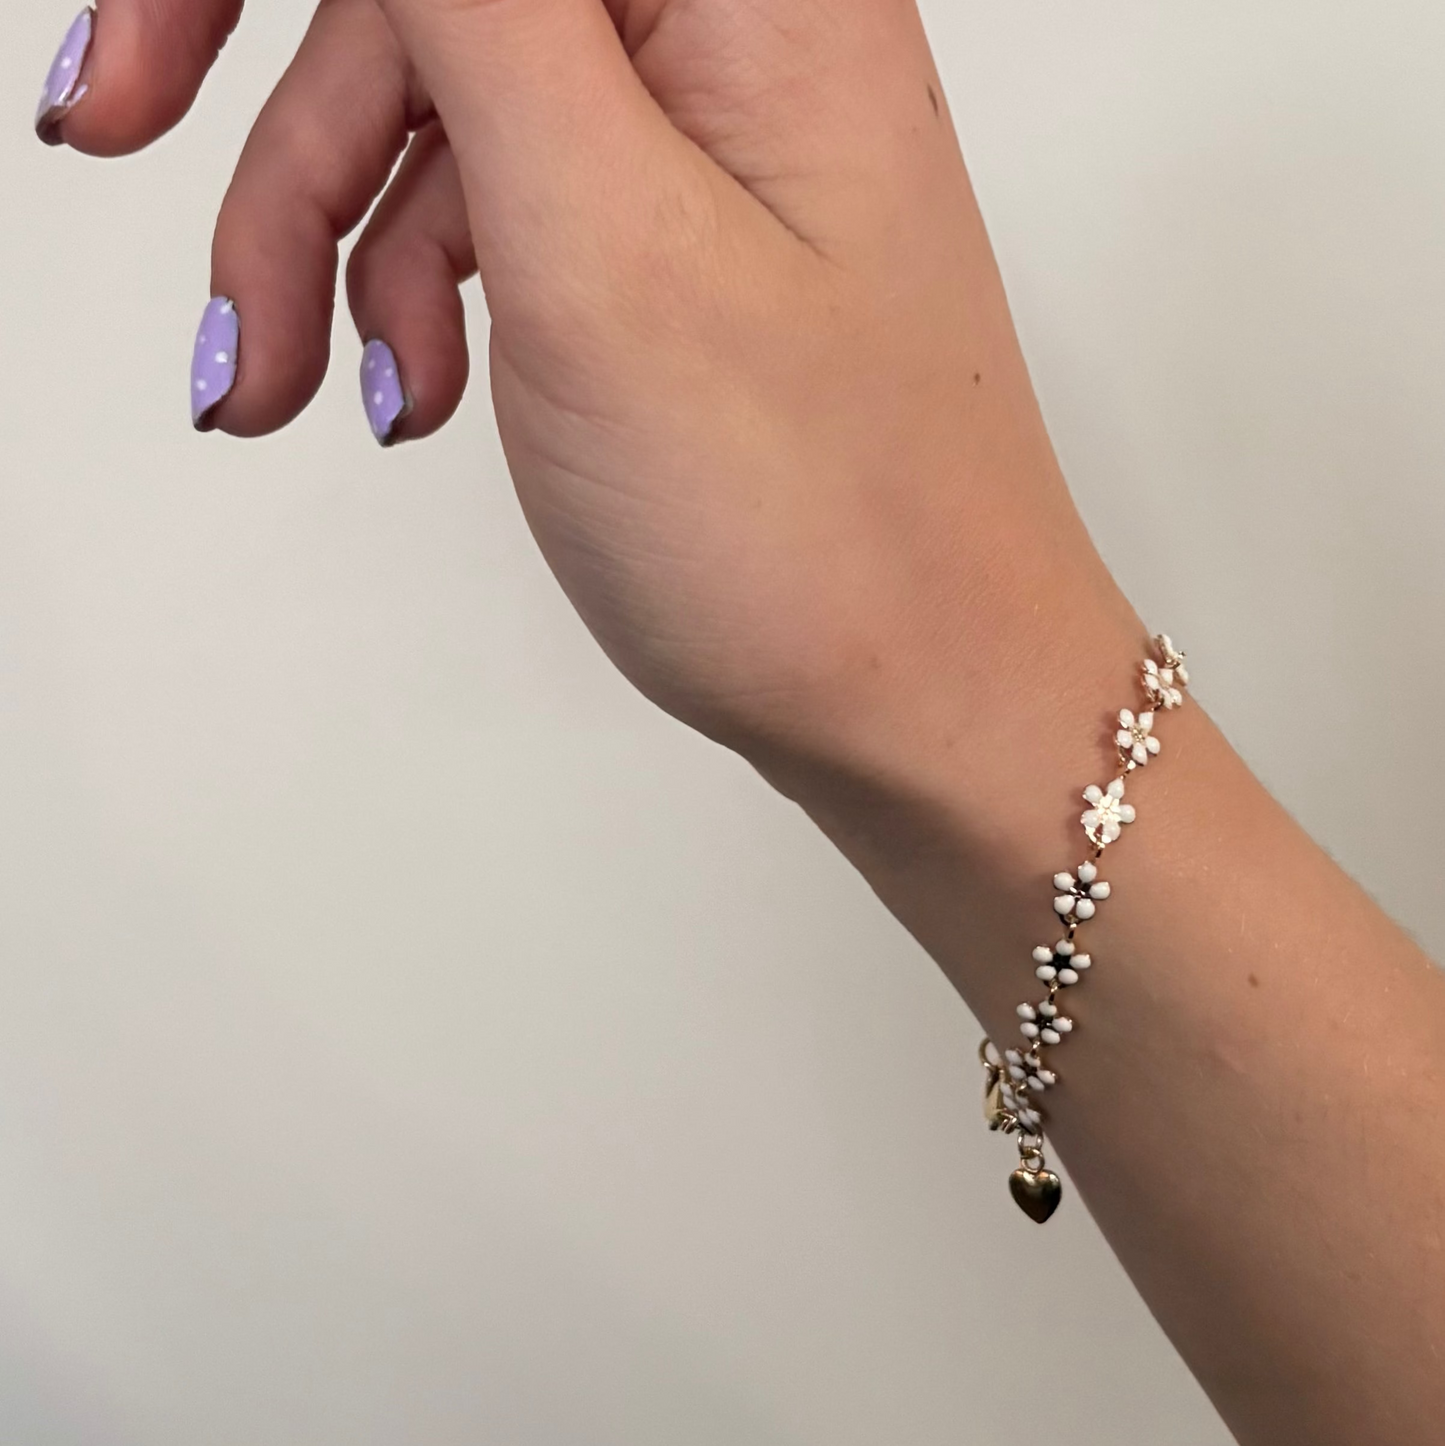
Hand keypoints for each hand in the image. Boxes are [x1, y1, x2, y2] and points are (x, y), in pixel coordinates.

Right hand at [38, 0, 1143, 775]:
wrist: (924, 702)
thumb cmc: (825, 529)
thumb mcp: (604, 243)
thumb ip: (471, 6)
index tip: (135, 59)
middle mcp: (739, 35)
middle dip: (281, 124)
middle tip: (125, 180)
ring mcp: (706, 147)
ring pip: (442, 111)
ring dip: (331, 241)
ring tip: (294, 386)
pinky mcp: (676, 243)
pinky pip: (496, 210)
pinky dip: (412, 293)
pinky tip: (407, 391)